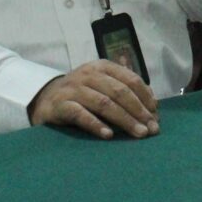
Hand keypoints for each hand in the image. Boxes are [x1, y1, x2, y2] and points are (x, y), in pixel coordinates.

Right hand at [28, 60, 158, 139]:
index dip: (145, 97)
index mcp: (102, 67)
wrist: (45, 98)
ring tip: (138, 133)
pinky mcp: (60, 105)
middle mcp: (88, 74)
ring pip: (104, 103)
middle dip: (139, 111)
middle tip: (152, 129)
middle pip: (119, 92)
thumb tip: (153, 102)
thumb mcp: (102, 83)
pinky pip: (81, 115)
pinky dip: (96, 125)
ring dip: (124, 120)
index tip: (156, 114)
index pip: (130, 79)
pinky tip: (109, 135)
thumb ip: (124, 88)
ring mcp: (73, 89)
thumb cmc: (81, 93)